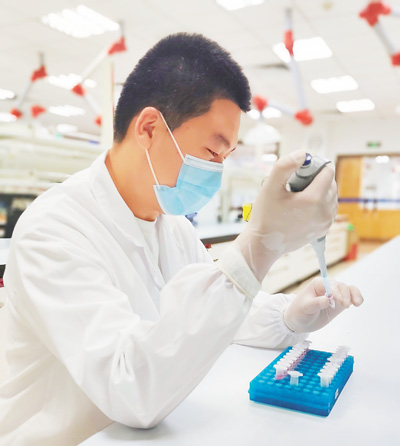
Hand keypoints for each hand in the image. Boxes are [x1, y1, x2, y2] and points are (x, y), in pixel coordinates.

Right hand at [234, 150, 336, 280]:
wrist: (264, 244)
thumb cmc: (265, 216)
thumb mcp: (270, 186)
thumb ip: (285, 166)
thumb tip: (303, 154)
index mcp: (314, 200)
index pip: (327, 172)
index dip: (314, 167)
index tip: (299, 172)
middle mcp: (325, 212)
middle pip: (331, 184)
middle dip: (317, 179)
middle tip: (296, 184)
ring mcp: (326, 223)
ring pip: (331, 196)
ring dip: (319, 191)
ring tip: (298, 196)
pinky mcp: (323, 230)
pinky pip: (329, 209)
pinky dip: (320, 204)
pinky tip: (302, 206)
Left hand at [284, 277, 363, 332]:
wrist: (299, 321)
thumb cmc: (299, 311)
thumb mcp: (305, 308)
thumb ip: (316, 303)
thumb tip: (328, 299)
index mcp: (317, 284)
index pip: (330, 284)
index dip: (336, 291)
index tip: (338, 301)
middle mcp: (327, 287)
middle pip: (341, 286)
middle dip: (345, 295)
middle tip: (345, 306)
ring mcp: (335, 295)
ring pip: (348, 290)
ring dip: (354, 294)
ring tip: (357, 303)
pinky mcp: (339, 303)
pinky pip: (351, 297)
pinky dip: (356, 298)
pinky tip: (358, 303)